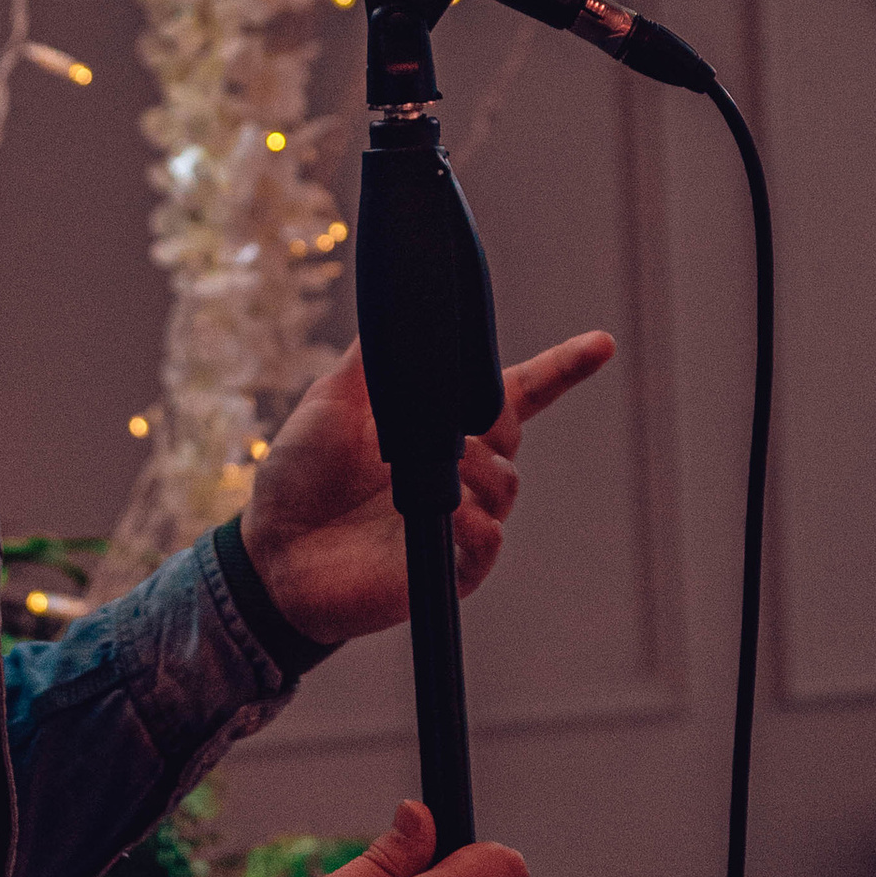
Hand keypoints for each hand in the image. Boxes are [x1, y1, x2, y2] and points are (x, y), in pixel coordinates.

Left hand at [239, 330, 614, 653]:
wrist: (272, 552)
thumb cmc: (299, 477)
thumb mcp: (331, 403)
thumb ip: (374, 361)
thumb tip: (399, 308)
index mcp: (438, 427)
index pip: (516, 395)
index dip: (563, 370)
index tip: (602, 344)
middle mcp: (459, 472)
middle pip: (513, 434)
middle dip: (492, 420)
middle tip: (445, 425)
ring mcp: (459, 520)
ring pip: (506, 483)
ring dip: (476, 468)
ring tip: (431, 471)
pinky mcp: (450, 568)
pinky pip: (488, 538)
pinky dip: (472, 520)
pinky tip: (443, 511)